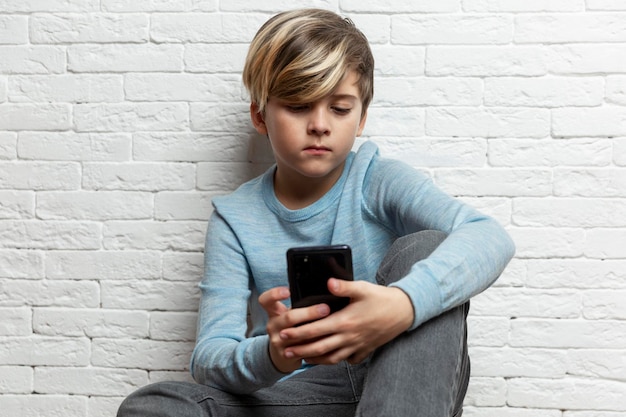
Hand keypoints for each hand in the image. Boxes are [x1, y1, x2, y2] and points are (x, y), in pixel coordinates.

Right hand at [257, 286, 330, 372]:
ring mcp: (278, 341)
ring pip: (296, 335)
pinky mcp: (286, 355)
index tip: (288, 290)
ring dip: (314, 329)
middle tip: (325, 308)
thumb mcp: (289, 314)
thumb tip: (326, 286)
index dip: (274, 294)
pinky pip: (302, 349)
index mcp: (273, 312)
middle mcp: (272, 326)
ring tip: (330, 325)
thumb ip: (299, 303)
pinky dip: (315, 344)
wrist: (282, 355)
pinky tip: (328, 340)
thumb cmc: (291, 327)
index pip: (265, 300)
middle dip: (308, 313)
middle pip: (288, 317)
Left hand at [278, 279, 414, 364]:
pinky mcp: (365, 350)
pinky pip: (347, 360)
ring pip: (331, 358)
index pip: (315, 329)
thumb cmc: (381, 298)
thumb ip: (343, 286)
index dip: (298, 332)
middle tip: (284, 349)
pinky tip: (327, 359)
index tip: (284, 333)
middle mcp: (349, 336)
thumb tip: (328, 281)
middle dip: (300, 349)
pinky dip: (335, 361)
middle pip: (319, 347)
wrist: (404, 311)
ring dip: (315, 358)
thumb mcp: (362, 288)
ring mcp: (357, 345)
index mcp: (345, 321)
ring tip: (302, 357)